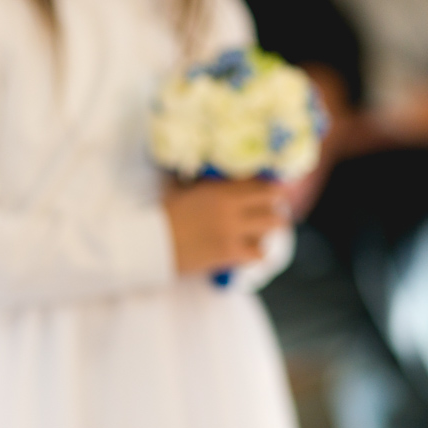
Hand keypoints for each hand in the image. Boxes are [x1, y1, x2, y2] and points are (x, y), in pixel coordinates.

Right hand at [164, 179, 287, 273]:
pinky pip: (258, 254)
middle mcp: (232, 209)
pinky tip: (246, 252)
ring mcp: (232, 232)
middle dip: (273, 210)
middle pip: (274, 206)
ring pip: (271, 230)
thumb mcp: (183, 189)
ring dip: (266, 231)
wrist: (152, 242)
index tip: (271, 193)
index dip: (271, 189)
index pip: (262, 185)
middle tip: (265, 215)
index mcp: (221, 190)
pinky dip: (255, 253)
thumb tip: (210, 173)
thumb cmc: (164, 215)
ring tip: (257, 234)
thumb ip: (203, 182)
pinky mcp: (229, 254)